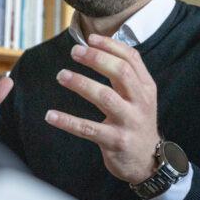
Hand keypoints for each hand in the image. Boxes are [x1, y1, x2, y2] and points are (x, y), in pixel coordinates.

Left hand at [44, 34, 160, 184]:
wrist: (148, 162)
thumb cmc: (137, 123)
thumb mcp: (140, 97)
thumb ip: (126, 75)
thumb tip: (101, 46)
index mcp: (146, 87)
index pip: (131, 58)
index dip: (110, 46)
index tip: (90, 38)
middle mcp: (140, 102)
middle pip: (121, 72)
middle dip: (97, 59)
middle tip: (74, 52)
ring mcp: (129, 122)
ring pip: (105, 97)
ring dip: (81, 84)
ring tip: (61, 75)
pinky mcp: (115, 141)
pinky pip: (88, 128)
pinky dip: (67, 121)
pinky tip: (51, 115)